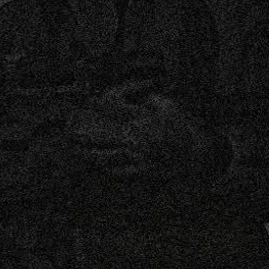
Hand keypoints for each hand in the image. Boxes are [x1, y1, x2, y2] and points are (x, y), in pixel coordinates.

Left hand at [65, 81, 205, 178]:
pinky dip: (109, 168)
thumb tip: (142, 97)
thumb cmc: (185, 128)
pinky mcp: (143, 171)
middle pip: (103, 138)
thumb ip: (152, 99)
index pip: (115, 110)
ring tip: (79, 152)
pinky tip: (101, 166)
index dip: (99, 105)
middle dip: (85, 136)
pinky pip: (121, 171)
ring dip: (91, 155)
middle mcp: (136, 141)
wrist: (198, 156)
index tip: (87, 102)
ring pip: (108, 158)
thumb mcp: (171, 106)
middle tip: (70, 134)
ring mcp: (138, 158)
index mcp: (141, 122)